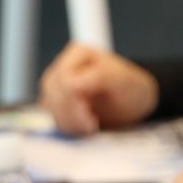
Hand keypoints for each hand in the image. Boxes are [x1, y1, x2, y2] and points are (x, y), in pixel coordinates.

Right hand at [38, 42, 158, 133]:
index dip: (73, 99)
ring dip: (70, 122)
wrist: (133, 102)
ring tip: (91, 125)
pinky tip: (85, 127)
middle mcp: (63, 67)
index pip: (64, 79)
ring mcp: (57, 86)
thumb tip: (73, 84)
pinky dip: (68, 127)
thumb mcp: (123, 80)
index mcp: (79, 54)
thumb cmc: (130, 87)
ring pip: (49, 107)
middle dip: (72, 113)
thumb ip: (99, 76)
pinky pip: (52, 117)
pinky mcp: (57, 103)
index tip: (90, 114)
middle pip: (53, 93)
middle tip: (91, 123)